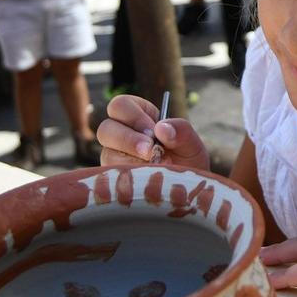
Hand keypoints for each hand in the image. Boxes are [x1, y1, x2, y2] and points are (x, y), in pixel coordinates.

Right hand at [97, 93, 211, 170]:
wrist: (185, 190)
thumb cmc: (187, 161)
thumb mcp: (191, 144)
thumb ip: (181, 131)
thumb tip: (161, 128)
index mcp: (137, 115)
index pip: (120, 106)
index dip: (133, 116)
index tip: (152, 131)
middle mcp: (120, 133)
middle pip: (105, 128)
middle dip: (128, 140)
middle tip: (150, 152)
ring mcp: (113, 156)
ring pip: (107, 154)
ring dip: (131, 161)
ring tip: (155, 168)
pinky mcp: (113, 178)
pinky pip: (113, 176)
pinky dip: (131, 178)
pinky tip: (147, 180)